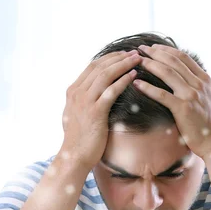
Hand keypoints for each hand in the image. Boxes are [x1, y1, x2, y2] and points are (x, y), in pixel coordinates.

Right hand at [61, 50, 141, 168]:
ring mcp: (85, 102)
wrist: (74, 156)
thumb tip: (93, 93)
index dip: (109, 58)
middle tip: (135, 53)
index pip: (92, 67)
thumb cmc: (79, 139)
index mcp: (73, 91)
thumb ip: (83, 101)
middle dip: (119, 57)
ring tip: (137, 59)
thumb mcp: (76, 115)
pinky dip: (123, 81)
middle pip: (99, 67)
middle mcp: (77, 93)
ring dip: (123, 65)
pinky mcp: (95, 112)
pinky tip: (134, 76)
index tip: (123, 54)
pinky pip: (111, 91)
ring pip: (105, 75)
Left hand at [133, 44, 210, 159]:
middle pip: (173, 62)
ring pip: (167, 74)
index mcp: (206, 80)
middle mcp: (199, 84)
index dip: (167, 50)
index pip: (183, 58)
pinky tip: (137, 83)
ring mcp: (191, 95)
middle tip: (140, 48)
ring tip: (137, 61)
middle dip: (155, 53)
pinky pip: (162, 95)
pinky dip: (148, 87)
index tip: (154, 48)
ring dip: (150, 65)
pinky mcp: (183, 108)